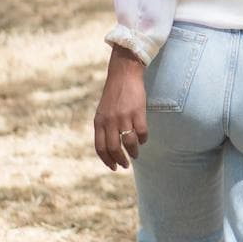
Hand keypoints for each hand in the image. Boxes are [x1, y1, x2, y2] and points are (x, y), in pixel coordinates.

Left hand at [94, 47, 148, 169]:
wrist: (123, 75)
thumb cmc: (113, 95)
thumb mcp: (102, 112)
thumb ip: (104, 127)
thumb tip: (109, 148)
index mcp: (99, 122)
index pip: (100, 147)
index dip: (106, 160)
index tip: (113, 167)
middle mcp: (110, 121)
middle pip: (114, 148)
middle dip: (120, 160)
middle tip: (125, 165)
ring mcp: (124, 117)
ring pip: (129, 143)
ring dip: (133, 152)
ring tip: (136, 154)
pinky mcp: (138, 112)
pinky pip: (142, 133)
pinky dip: (143, 139)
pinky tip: (143, 140)